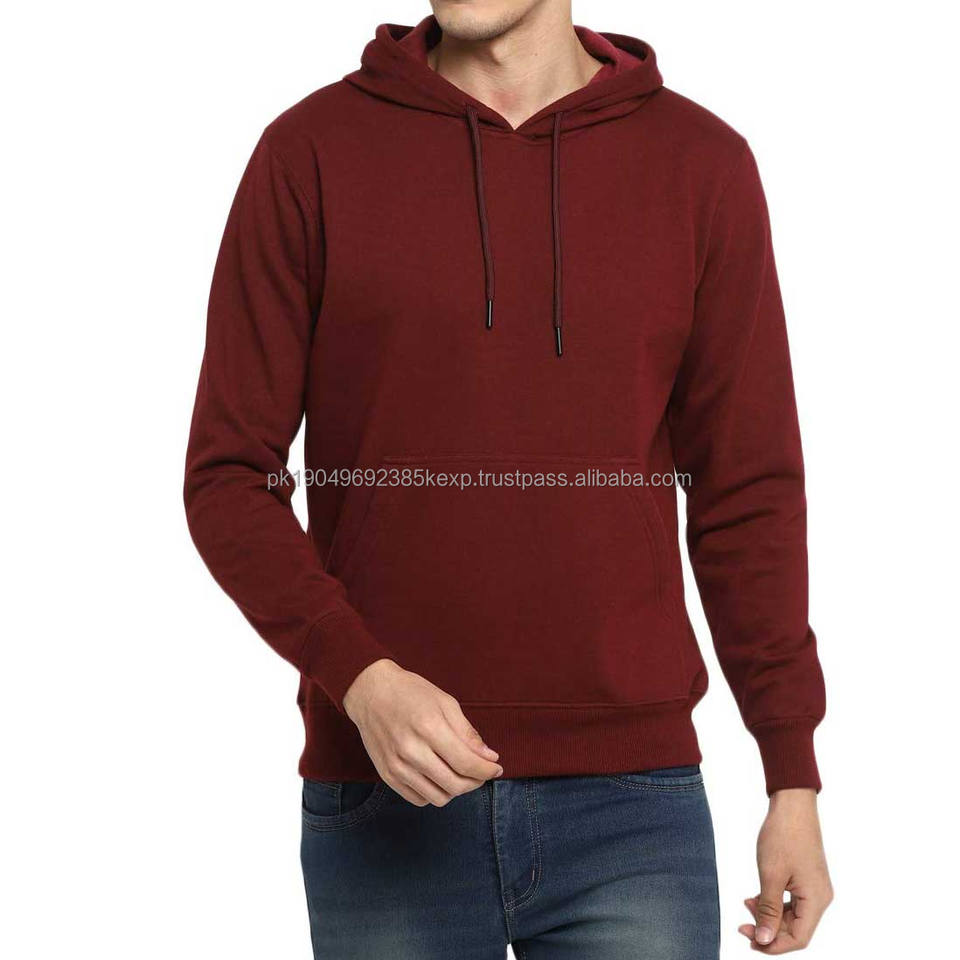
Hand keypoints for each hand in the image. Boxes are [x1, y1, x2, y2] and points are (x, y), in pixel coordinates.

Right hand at [342, 659, 503, 806]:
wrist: (371, 692)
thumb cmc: (411, 693)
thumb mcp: (445, 702)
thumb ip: (468, 733)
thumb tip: (490, 758)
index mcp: (429, 728)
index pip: (466, 763)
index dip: (486, 770)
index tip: (496, 768)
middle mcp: (411, 751)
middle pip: (455, 785)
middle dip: (475, 782)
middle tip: (481, 772)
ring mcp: (397, 766)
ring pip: (438, 797)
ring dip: (456, 790)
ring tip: (460, 774)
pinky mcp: (387, 776)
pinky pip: (419, 799)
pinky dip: (435, 793)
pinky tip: (439, 776)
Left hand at [739, 788, 832, 952]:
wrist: (792, 804)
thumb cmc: (783, 836)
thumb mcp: (771, 876)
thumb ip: (769, 911)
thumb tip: (765, 940)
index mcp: (816, 900)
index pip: (798, 938)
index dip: (774, 945)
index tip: (750, 940)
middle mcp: (820, 897)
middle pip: (795, 929)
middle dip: (769, 931)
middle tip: (742, 925)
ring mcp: (814, 887)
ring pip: (792, 916)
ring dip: (769, 916)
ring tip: (746, 907)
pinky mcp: (806, 878)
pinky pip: (791, 901)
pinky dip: (774, 903)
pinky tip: (755, 897)